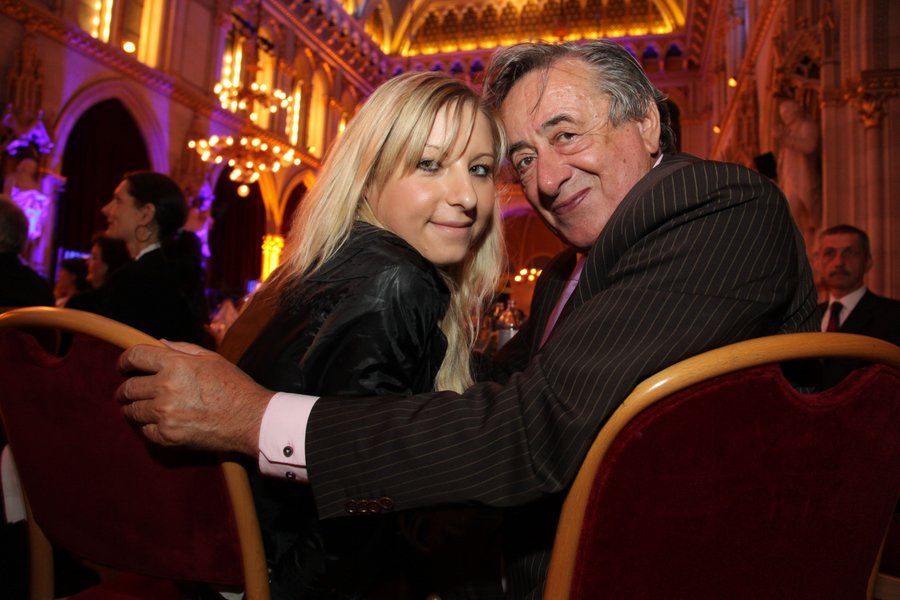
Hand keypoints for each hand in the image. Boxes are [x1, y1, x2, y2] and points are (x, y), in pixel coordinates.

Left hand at [117, 341, 272, 454]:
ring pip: (132, 411)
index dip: (124, 360)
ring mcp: (164, 414)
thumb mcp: (212, 359)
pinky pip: (144, 431)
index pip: (135, 356)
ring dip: (133, 409)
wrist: (250, 419)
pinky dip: (147, 427)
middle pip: (128, 387)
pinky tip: (157, 423)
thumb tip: (159, 343)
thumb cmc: (234, 386)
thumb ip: (182, 349)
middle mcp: (165, 388)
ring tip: (141, 409)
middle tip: (127, 392)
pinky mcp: (167, 436)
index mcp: (176, 364)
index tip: (123, 366)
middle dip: (125, 389)